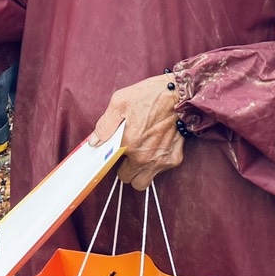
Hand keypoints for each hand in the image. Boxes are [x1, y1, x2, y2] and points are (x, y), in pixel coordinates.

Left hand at [89, 74, 183, 190]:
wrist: (180, 94)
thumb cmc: (150, 95)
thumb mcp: (120, 101)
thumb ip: (105, 125)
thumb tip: (94, 142)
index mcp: (129, 143)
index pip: (112, 167)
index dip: (112, 160)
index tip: (114, 154)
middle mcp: (144, 156)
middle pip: (128, 180)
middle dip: (126, 169)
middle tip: (129, 154)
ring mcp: (160, 160)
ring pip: (144, 181)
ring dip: (140, 172)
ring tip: (142, 153)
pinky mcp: (174, 159)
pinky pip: (160, 171)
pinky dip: (157, 164)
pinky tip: (157, 147)